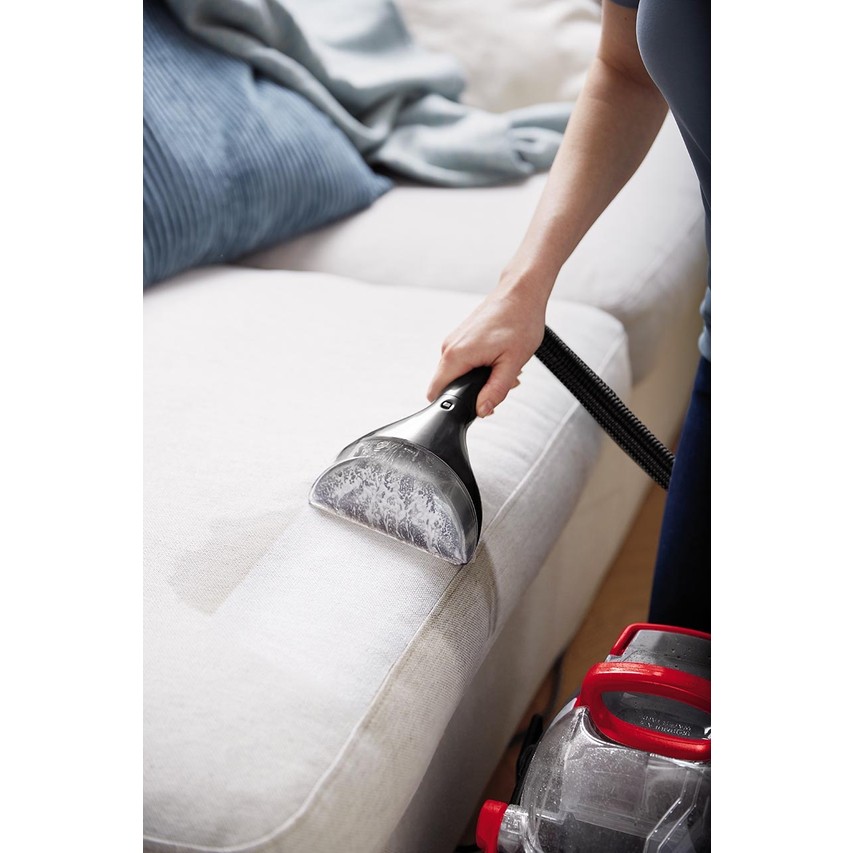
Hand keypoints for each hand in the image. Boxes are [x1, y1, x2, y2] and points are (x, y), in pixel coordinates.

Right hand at [426, 285, 547, 417]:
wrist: (521, 292)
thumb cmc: (520, 320)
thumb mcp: (512, 363)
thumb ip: (495, 390)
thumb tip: (482, 410)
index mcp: (457, 354)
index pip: (437, 392)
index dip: (455, 405)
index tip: (477, 403)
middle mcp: (449, 347)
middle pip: (448, 385)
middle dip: (472, 391)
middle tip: (499, 382)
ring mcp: (454, 341)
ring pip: (457, 374)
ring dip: (478, 378)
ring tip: (502, 367)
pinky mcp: (460, 337)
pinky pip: (462, 361)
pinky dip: (478, 366)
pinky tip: (498, 358)